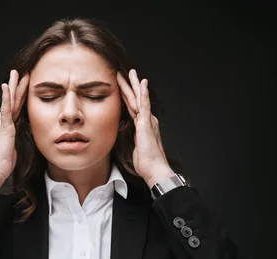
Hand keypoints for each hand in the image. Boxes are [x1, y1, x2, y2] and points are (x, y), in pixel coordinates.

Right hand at [0, 70, 28, 190]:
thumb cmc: (4, 162)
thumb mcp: (18, 146)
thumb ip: (22, 137)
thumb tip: (31, 133)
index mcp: (6, 126)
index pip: (16, 107)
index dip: (20, 95)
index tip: (26, 84)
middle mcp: (2, 121)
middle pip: (13, 100)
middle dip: (17, 85)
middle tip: (22, 71)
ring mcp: (2, 123)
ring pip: (10, 101)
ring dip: (13, 86)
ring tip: (16, 73)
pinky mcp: (3, 127)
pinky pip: (5, 109)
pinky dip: (6, 97)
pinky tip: (6, 86)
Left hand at [117, 69, 174, 187]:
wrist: (154, 168)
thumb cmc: (146, 162)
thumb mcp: (136, 148)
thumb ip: (133, 139)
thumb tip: (127, 138)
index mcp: (143, 125)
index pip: (132, 107)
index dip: (127, 96)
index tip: (122, 86)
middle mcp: (146, 120)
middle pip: (135, 99)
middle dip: (130, 85)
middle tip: (125, 72)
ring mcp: (147, 120)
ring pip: (138, 98)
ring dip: (134, 84)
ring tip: (130, 72)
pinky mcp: (146, 122)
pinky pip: (144, 104)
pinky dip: (142, 92)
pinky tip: (141, 82)